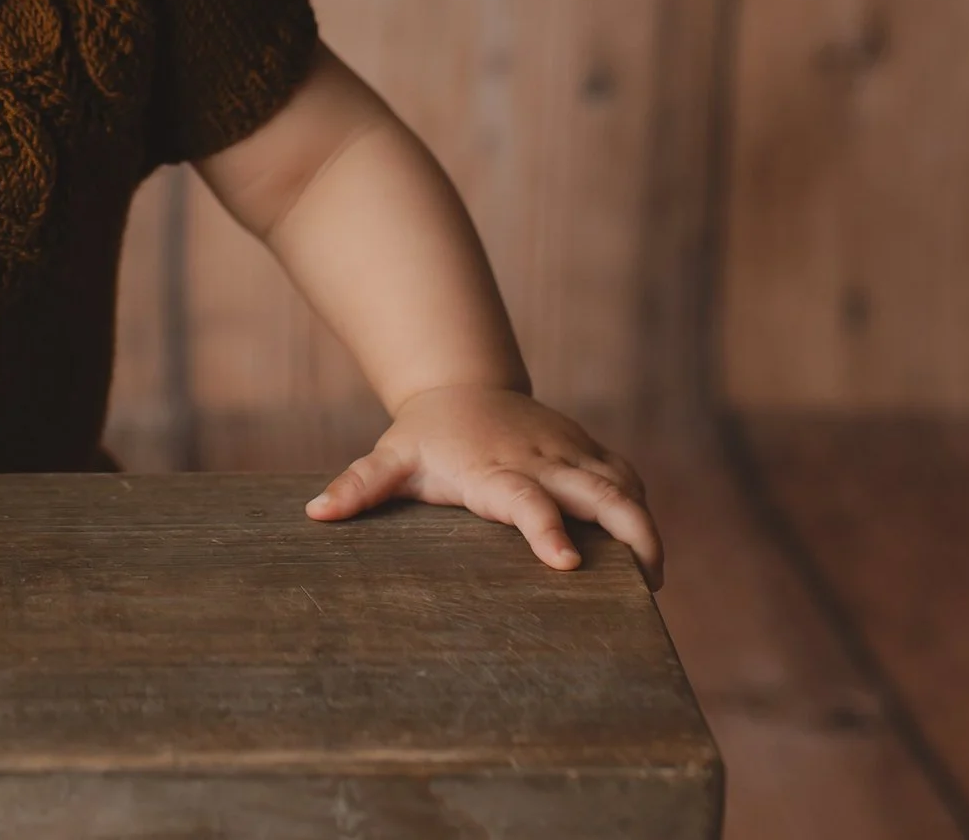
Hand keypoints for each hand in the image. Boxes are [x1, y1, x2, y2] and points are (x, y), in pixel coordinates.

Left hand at [304, 384, 663, 589]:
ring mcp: (569, 452)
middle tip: (648, 585)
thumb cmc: (424, 436)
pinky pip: (625, 475)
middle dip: (632, 534)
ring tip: (653, 580)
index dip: (547, 529)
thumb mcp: (390, 458)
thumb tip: (316, 514)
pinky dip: (641, 506)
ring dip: (644, 528)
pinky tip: (646, 549)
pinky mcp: (587, 449)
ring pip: (622, 485)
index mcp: (493, 470)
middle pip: (599, 494)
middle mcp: (539, 459)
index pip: (527, 501)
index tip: (566, 564)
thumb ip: (358, 487)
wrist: (460, 383)